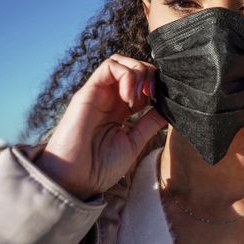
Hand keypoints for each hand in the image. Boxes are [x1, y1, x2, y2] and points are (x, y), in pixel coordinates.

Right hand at [34, 54, 166, 199]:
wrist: (75, 181)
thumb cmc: (100, 167)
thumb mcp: (134, 143)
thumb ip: (149, 123)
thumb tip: (169, 109)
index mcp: (120, 110)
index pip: (141, 83)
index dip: (155, 86)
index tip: (161, 102)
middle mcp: (109, 98)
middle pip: (132, 67)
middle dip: (149, 75)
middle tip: (152, 97)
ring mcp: (98, 94)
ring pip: (120, 62)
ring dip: (138, 73)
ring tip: (140, 98)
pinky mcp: (87, 92)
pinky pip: (109, 67)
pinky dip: (127, 75)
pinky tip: (130, 98)